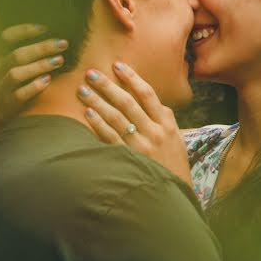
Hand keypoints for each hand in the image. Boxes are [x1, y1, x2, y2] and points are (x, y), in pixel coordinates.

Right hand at [0, 24, 68, 124]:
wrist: (7, 108)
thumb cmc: (23, 78)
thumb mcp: (24, 61)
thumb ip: (35, 46)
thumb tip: (55, 27)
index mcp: (3, 53)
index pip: (7, 36)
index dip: (25, 30)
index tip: (46, 28)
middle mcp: (0, 67)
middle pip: (17, 54)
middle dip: (42, 48)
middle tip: (63, 44)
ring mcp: (3, 85)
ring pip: (16, 73)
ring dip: (39, 65)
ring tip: (59, 61)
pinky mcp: (10, 102)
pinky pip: (20, 94)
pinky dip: (34, 86)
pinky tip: (48, 80)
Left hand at [76, 62, 192, 186]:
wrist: (174, 196)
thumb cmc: (174, 164)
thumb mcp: (177, 138)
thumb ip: (164, 118)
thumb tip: (151, 98)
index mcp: (167, 124)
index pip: (148, 94)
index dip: (132, 77)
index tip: (117, 64)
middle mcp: (154, 133)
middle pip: (128, 103)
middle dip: (107, 86)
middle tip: (91, 73)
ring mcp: (141, 147)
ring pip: (116, 118)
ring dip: (98, 101)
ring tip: (83, 89)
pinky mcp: (129, 160)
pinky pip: (110, 139)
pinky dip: (98, 124)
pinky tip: (87, 113)